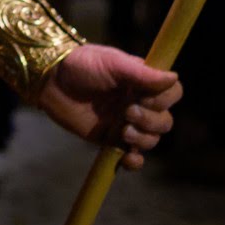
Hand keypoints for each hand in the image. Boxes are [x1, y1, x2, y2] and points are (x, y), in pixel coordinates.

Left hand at [38, 44, 180, 170]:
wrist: (51, 80)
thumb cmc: (81, 65)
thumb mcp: (112, 63)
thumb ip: (141, 74)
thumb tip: (173, 76)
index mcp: (143, 82)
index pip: (172, 93)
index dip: (165, 99)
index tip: (146, 97)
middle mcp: (139, 102)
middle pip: (165, 120)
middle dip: (151, 120)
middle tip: (127, 112)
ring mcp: (126, 122)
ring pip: (152, 139)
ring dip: (143, 139)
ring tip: (122, 129)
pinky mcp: (111, 139)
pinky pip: (133, 157)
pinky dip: (135, 161)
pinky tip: (127, 157)